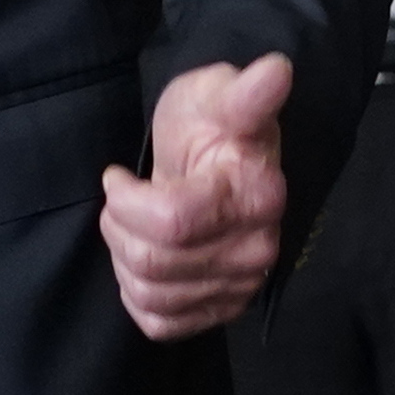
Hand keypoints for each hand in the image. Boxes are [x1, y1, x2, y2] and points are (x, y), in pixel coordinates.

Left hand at [100, 52, 292, 340]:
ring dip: (124, 258)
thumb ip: (244, 92)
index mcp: (256, 195)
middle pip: (153, 261)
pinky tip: (145, 260)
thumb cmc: (211, 123)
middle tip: (121, 199)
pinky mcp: (223, 308)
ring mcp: (242, 284)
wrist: (224, 158)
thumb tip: (275, 70)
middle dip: (118, 226)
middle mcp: (257, 248)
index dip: (126, 200)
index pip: (170, 221)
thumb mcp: (217, 95)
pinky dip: (138, 296)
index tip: (118, 175)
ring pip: (152, 294)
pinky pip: (161, 324)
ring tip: (131, 226)